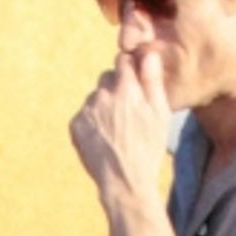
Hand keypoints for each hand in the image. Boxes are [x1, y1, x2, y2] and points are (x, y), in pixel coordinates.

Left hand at [70, 49, 170, 201]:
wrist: (124, 181)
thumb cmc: (148, 148)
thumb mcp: (160, 113)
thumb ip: (152, 80)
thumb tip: (148, 54)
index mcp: (126, 88)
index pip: (123, 60)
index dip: (130, 70)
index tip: (134, 81)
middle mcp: (102, 95)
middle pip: (106, 78)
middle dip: (116, 88)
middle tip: (127, 112)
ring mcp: (86, 110)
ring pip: (95, 98)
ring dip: (103, 106)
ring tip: (116, 130)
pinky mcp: (75, 126)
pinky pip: (83, 115)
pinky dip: (91, 122)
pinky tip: (103, 138)